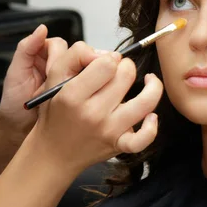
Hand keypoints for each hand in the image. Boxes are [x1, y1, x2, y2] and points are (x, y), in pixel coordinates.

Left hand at [0, 25, 81, 147]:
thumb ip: (25, 48)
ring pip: (85, 68)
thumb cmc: (14, 102)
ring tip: (67, 93)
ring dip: (79, 79)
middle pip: (76, 54)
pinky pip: (89, 83)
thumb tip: (41, 28)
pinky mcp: (79, 92)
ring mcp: (71, 79)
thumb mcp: (15, 74)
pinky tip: (81, 95)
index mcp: (43, 55)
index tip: (55, 68)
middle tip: (60, 85)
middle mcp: (59, 65)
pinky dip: (87, 87)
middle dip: (71, 68)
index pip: (59, 44)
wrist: (18, 129)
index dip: (60, 55)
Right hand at [29, 41, 163, 174]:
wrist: (54, 152)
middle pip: (127, 76)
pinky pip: (144, 138)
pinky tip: (150, 115)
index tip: (105, 63)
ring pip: (145, 102)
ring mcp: (108, 131)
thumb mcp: (53, 77)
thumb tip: (105, 54)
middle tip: (118, 73)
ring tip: (148, 81)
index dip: (109, 57)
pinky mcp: (119, 145)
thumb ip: (76, 54)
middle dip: (126, 67)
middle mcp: (92, 113)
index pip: (107, 64)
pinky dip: (152, 126)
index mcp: (73, 95)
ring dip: (152, 86)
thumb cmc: (57, 113)